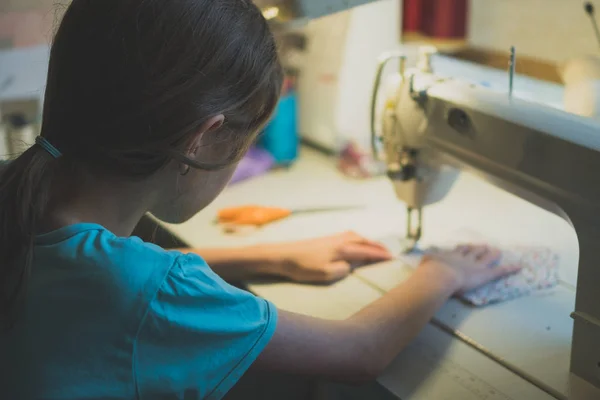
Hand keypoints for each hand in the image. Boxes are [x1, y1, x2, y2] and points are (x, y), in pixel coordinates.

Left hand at [272, 231, 392, 282]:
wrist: (283, 255)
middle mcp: (340, 240)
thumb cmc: (303, 267)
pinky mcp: (326, 239)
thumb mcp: (325, 274)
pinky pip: (349, 236)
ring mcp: (333, 238)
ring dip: (368, 241)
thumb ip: (343, 270)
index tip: (393, 258)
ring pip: (356, 236)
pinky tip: (356, 245)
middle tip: (389, 253)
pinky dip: (358, 239)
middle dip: (377, 246)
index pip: (367, 251)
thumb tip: (351, 266)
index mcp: (343, 248)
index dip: (380, 255)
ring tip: (375, 248)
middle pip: (364, 240)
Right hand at [419, 244, 520, 293]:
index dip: (464, 248)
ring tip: (497, 252)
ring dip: (492, 255)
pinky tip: (519, 267)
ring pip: (487, 258)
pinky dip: (510, 269)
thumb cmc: (429, 271)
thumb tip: (421, 257)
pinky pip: (499, 271)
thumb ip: (426, 261)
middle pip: (474, 251)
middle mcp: (464, 258)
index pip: (459, 250)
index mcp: (451, 255)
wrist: (439, 276)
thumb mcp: (425, 262)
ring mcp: (476, 266)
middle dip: (479, 249)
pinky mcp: (485, 274)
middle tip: (484, 246)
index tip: (466, 246)